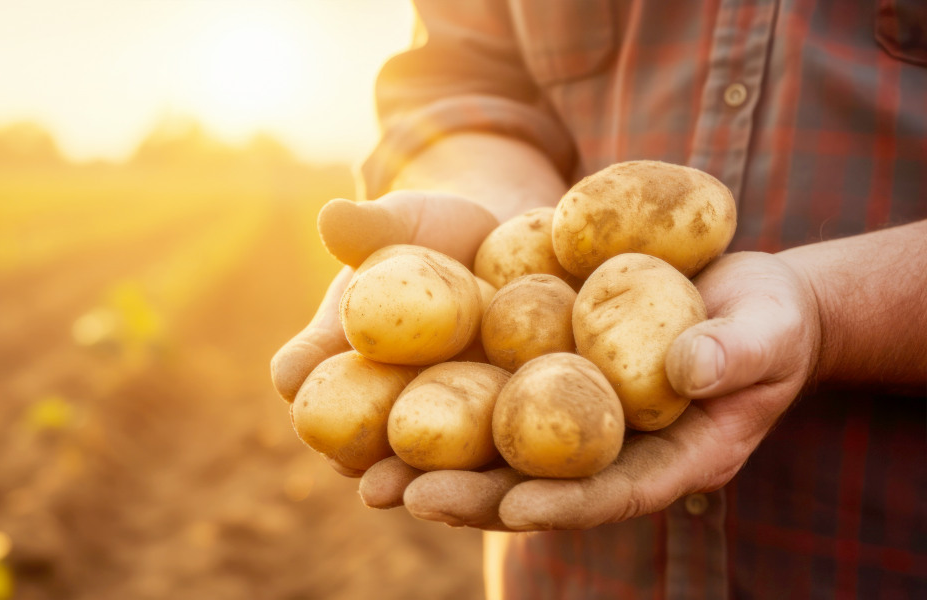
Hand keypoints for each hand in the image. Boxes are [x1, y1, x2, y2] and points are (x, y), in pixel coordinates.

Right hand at [269, 190, 501, 474]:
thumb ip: (368, 230)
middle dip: (374, 470)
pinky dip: (509, 478)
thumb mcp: (399, 225)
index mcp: (343, 364)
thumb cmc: (429, 232)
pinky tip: (521, 491)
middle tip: (373, 486)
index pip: (314, 386)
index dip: (308, 395)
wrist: (500, 241)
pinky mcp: (510, 429)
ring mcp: (449, 425)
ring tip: (433, 502)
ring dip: (435, 492)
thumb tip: (330, 215)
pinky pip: (508, 461)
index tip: (303, 403)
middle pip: (371, 449)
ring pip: (437, 469)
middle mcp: (388, 407)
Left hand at [361, 251, 822, 530]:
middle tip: (400, 496)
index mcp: (671, 460)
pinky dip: (443, 411)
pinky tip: (386, 408)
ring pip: (499, 455)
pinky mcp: (546, 383)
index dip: (563, 503)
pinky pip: (491, 404)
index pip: (612, 493)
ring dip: (435, 466)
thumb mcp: (767, 329)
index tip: (511, 505)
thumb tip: (688, 368)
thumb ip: (738, 352)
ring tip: (367, 473)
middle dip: (468, 497)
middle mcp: (609, 453)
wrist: (739, 294)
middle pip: (534, 485)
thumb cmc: (768, 319)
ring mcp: (572, 422)